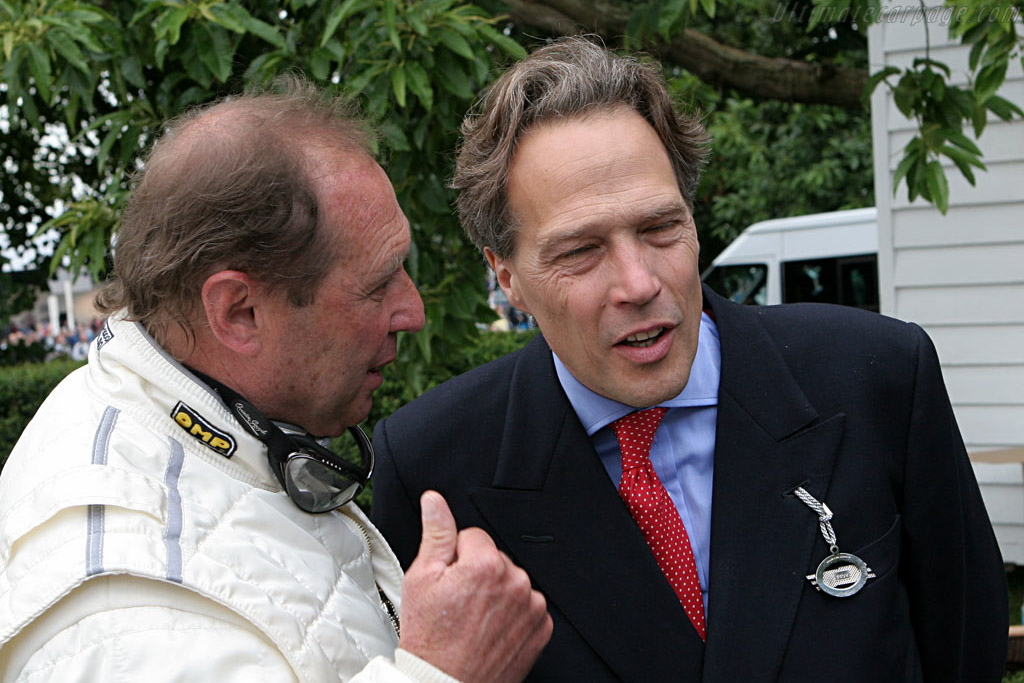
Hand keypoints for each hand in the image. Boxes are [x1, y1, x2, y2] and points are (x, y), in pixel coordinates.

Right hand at [398, 491, 552, 682]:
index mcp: (486, 564)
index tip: (449, 581)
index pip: (473, 536)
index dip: (455, 557)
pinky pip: (527, 605)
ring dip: (496, 592)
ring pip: (511, 580)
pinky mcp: (542, 628)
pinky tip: (491, 627)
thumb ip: (435, 533)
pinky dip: (512, 612)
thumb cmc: (431, 639)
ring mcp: (532, 606)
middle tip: (458, 602)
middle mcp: (515, 582)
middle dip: (478, 573)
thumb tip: (435, 501)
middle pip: (494, 557)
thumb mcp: (421, 579)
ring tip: (473, 617)